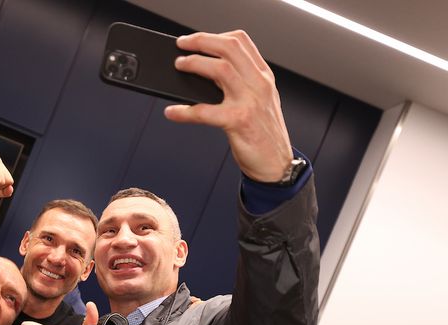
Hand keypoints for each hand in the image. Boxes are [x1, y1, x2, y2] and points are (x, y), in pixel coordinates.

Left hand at [164, 30, 292, 182]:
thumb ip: (240, 83)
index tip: (196, 39)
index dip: (215, 36)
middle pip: (230, 48)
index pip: (241, 42)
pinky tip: (173, 112)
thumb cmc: (263, 133)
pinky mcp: (239, 122)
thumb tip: (204, 70)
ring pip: (220, 70)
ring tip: (179, 66)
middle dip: (201, 41)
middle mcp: (259, 84)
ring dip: (195, 64)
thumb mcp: (259, 101)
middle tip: (181, 45)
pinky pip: (206, 112)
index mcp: (263, 76)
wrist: (275, 164)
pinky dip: (184, 112)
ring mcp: (250, 102)